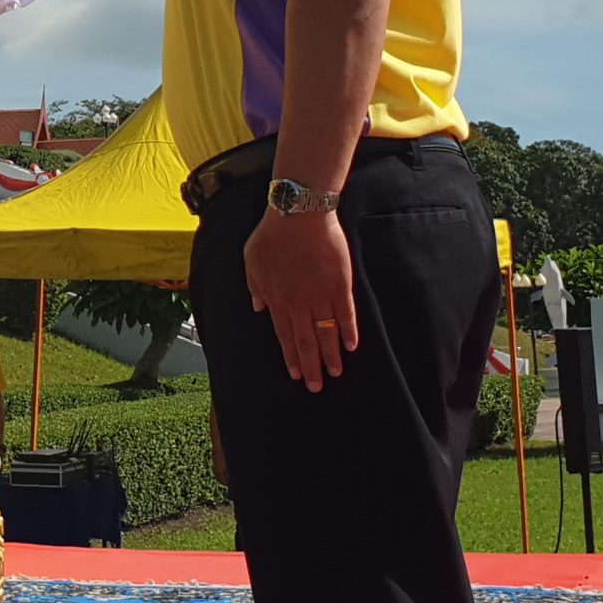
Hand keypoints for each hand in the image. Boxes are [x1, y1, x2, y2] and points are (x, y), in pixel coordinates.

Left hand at [243, 208, 359, 391]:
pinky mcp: (339, 285)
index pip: (284, 335)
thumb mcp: (251, 262)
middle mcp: (298, 304)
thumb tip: (258, 308)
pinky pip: (345, 314)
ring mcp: (320, 296)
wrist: (297, 215)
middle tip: (316, 387)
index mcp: (276, 300)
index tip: (295, 374)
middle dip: (310, 366)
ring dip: (330, 355)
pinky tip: (351, 347)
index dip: (290, 356)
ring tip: (335, 373)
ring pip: (326, 333)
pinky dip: (348, 331)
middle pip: (305, 342)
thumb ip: (255, 287)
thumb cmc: (271, 235)